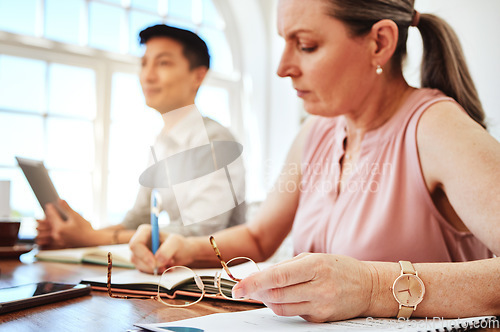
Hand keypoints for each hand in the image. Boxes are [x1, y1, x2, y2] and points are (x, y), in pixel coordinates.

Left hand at [38, 199, 95, 247]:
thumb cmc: (85, 228)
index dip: (51, 209)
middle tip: (48, 209)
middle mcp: (57, 235)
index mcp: (59, 228)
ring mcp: (59, 240)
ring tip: (51, 217)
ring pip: (53, 229)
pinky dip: (56, 228)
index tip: (49, 205)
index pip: (53, 216)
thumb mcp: (76, 216)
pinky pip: (56, 233)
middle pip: (51, 223)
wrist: (91, 240)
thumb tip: (60, 200)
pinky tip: (58, 225)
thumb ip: (66, 208)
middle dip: (50, 215)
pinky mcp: (62, 243)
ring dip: (52, 222)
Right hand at [129, 224, 195, 273]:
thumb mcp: (176, 243)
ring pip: (139, 265)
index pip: (135, 244)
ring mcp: (140, 253)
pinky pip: (144, 271)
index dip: (143, 255)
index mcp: (145, 231)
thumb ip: (167, 249)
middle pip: (135, 257)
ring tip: (168, 264)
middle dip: (151, 264)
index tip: (155, 264)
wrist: (183, 253)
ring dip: (155, 269)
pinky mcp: (142, 262)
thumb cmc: (179, 244)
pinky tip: (165, 267)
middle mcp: (140, 241)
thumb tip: (157, 260)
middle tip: (166, 264)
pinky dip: (155, 272)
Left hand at [231, 253, 374, 321]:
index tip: (237, 287)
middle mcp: (319, 288)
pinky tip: (283, 297)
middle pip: (276, 295)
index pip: (278, 276)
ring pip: (281, 308)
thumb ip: (286, 266)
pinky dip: (282, 306)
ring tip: (262, 291)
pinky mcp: (321, 320)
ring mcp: (321, 306)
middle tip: (244, 288)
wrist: (369, 287)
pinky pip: (293, 314)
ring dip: (266, 300)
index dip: (254, 283)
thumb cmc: (338, 268)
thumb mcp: (314, 258)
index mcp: (316, 266)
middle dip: (256, 292)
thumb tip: (260, 278)